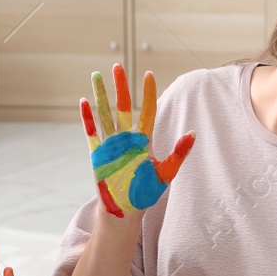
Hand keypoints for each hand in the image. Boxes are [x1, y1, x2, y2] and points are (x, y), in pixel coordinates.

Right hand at [80, 64, 193, 217]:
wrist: (126, 210)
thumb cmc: (145, 192)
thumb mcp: (166, 172)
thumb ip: (178, 153)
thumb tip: (193, 133)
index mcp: (144, 140)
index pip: (147, 110)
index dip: (148, 93)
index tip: (149, 75)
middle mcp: (126, 138)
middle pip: (122, 106)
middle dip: (120, 86)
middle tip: (118, 66)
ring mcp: (110, 144)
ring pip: (105, 114)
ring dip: (100, 95)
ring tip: (96, 75)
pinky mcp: (97, 154)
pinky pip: (91, 132)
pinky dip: (87, 118)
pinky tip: (83, 102)